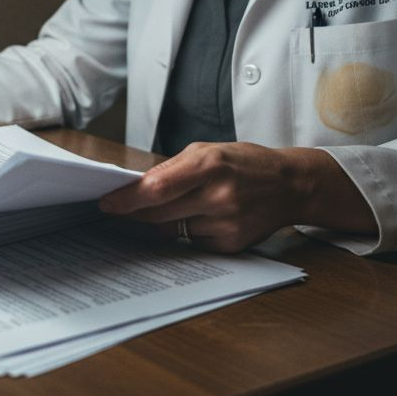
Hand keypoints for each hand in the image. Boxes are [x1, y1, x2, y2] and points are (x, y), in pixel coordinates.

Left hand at [98, 142, 374, 251]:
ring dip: (166, 219)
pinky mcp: (231, 244)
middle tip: (122, 207)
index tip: (105, 203)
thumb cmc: (245, 163)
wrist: (291, 185)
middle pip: (159, 213)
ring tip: (186, 203)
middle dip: (137, 211)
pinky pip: (192, 242)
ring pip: (173, 229)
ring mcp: (226, 224)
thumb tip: (135, 189)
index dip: (126, 199)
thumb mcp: (209, 150)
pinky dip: (189, 231)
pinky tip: (205, 217)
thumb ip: (172, 169)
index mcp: (210, 165)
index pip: (156, 188)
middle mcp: (218, 196)